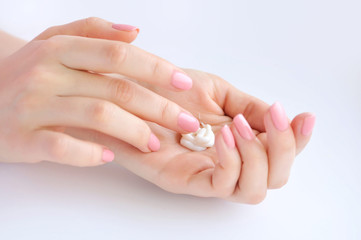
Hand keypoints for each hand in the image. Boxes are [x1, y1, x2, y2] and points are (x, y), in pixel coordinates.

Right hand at [0, 18, 199, 165]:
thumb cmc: (27, 72)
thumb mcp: (54, 42)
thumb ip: (93, 31)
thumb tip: (135, 32)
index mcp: (61, 48)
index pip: (119, 55)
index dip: (157, 69)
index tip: (185, 85)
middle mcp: (48, 73)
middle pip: (117, 88)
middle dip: (160, 107)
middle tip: (188, 123)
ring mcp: (34, 106)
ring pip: (97, 116)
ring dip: (134, 132)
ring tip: (155, 143)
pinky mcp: (24, 138)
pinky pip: (63, 147)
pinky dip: (90, 154)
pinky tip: (109, 157)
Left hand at [67, 69, 314, 203]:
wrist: (127, 93)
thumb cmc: (167, 91)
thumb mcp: (216, 91)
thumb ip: (249, 107)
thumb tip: (281, 118)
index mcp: (239, 141)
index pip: (280, 152)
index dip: (298, 140)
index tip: (303, 116)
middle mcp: (229, 163)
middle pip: (276, 177)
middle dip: (284, 148)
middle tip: (274, 117)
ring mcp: (208, 175)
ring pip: (255, 189)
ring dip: (259, 156)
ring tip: (238, 126)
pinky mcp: (185, 181)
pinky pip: (222, 185)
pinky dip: (233, 161)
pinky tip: (224, 135)